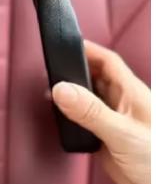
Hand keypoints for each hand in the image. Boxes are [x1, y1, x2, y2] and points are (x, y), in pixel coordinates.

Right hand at [52, 40, 150, 183]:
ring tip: (52, 92)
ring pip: (88, 98)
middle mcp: (121, 103)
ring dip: (71, 94)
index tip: (66, 45)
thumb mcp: (121, 132)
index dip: (88, 49)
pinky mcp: (105, 137)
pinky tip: (62, 119)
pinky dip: (71, 115)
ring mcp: (112, 120)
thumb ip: (90, 111)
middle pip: (94, 76)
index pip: (107, 61)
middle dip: (74, 70)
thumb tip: (62, 90)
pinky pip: (84, 119)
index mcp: (131, 93)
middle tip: (53, 70)